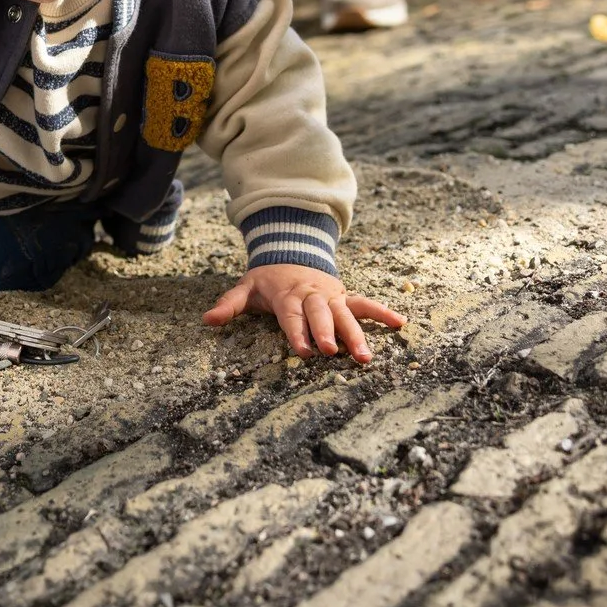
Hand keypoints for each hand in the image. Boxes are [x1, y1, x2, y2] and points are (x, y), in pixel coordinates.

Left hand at [204, 263, 404, 362]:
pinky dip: (382, 312)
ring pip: (345, 313)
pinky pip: (365, 303)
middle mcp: (312, 294)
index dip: (296, 331)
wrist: (291, 249)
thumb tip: (207, 319)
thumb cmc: (267, 279)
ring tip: (365, 357)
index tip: (302, 350)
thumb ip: (230, 304)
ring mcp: (331, 295)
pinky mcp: (344, 296)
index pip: (291, 314)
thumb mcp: (245, 287)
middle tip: (332, 352)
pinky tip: (399, 323)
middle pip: (320, 314)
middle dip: (327, 332)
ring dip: (357, 333)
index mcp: (287, 293)